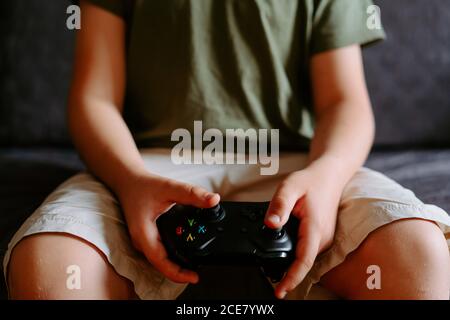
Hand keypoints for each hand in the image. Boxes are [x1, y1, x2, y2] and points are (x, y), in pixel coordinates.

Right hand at [117, 172, 219, 283]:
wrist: (127, 180)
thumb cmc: (143, 185)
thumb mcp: (169, 187)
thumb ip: (192, 194)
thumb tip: (213, 200)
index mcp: (144, 234)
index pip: (161, 262)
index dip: (177, 273)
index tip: (193, 278)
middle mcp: (142, 241)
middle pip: (162, 265)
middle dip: (180, 272)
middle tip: (198, 273)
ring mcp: (144, 240)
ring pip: (160, 259)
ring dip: (176, 264)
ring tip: (194, 266)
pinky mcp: (147, 237)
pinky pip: (160, 251)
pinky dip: (172, 255)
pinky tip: (184, 251)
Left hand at [264, 160, 345, 298]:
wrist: (329, 176)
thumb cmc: (310, 181)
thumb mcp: (289, 187)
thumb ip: (279, 205)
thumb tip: (270, 224)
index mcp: (315, 228)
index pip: (304, 260)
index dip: (292, 278)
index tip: (280, 291)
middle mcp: (323, 237)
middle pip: (303, 263)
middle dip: (287, 274)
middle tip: (270, 282)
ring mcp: (324, 238)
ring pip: (305, 258)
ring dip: (291, 266)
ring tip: (274, 272)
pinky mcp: (321, 238)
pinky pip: (307, 252)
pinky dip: (295, 256)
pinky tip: (283, 254)